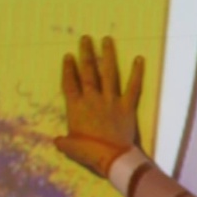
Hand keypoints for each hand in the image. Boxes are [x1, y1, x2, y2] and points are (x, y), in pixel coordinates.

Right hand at [54, 35, 143, 177]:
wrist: (112, 157)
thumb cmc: (88, 153)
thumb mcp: (70, 147)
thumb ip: (63, 141)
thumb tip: (57, 141)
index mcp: (76, 107)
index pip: (70, 83)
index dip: (68, 69)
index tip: (68, 56)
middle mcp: (92, 99)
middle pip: (88, 72)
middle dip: (86, 54)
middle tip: (85, 38)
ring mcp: (111, 101)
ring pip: (109, 73)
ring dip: (108, 55)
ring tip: (107, 40)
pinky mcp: (127, 106)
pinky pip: (133, 87)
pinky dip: (137, 73)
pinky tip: (139, 59)